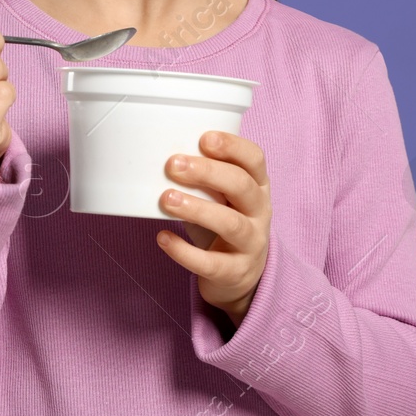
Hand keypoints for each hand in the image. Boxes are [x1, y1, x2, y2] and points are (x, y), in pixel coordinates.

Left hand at [155, 130, 271, 330]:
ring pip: (230, 223)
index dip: (233, 146)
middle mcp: (260, 212)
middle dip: (207, 172)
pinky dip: (185, 251)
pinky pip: (211, 263)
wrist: (241, 277)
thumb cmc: (224, 221)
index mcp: (257, 186)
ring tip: (166, 199)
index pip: (255, 159)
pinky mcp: (235, 272)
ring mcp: (251, 243)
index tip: (204, 138)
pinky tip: (163, 238)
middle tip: (173, 165)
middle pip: (241, 186)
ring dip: (196, 208)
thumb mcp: (222, 197)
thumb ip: (202, 177)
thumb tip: (155, 155)